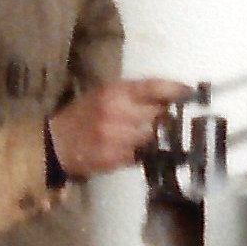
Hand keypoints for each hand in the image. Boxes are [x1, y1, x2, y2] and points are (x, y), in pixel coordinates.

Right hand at [46, 77, 192, 179]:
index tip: (190, 93)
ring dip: (164, 137)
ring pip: (154, 137)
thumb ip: (133, 95)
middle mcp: (116, 112)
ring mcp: (116, 137)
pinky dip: (150, 152)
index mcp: (114, 92)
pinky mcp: (115, 158)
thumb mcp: (103, 95)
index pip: (153, 88)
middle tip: (185, 118)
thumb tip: (169, 98)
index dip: (176, 90)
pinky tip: (153, 150)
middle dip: (173, 117)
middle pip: (159, 114)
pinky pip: (143, 154)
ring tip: (171, 135)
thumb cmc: (83, 115)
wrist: (56, 143)